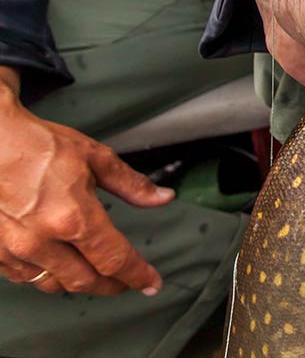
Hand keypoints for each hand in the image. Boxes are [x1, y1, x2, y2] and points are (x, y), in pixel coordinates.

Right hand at [0, 66, 173, 295]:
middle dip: (113, 285)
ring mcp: (15, 249)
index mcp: (72, 217)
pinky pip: (26, 278)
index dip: (138, 274)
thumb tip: (162, 197)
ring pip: (54, 285)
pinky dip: (48, 277)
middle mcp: (42, 240)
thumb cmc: (37, 145)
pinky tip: (59, 266)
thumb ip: (132, 184)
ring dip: (80, 283)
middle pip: (86, 281)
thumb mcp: (95, 158)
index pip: (114, 259)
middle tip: (128, 282)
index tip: (151, 282)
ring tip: (98, 274)